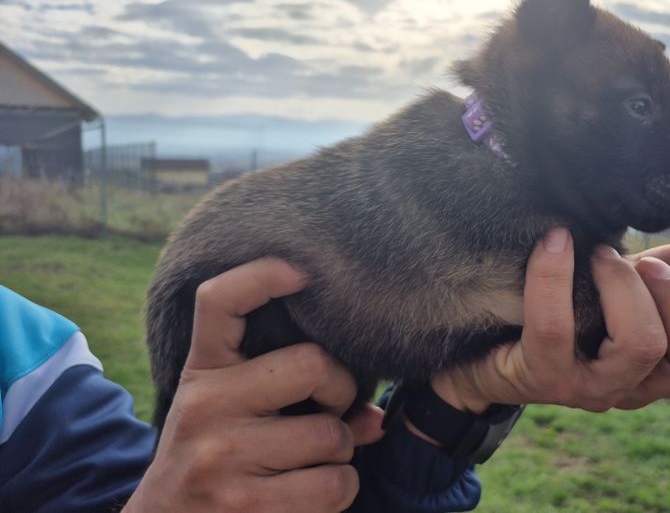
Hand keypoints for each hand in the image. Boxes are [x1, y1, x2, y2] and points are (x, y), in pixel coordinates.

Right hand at [125, 258, 383, 512]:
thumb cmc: (216, 461)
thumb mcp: (229, 414)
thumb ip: (293, 394)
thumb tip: (375, 415)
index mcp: (203, 372)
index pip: (219, 301)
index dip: (261, 275)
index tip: (301, 271)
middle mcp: (206, 405)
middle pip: (313, 364)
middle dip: (340, 390)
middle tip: (328, 411)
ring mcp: (222, 455)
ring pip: (334, 433)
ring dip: (341, 452)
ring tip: (311, 462)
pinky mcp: (246, 503)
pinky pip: (336, 483)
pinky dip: (340, 490)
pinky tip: (311, 495)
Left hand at [433, 229, 669, 412]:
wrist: (482, 350)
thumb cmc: (564, 313)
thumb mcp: (618, 292)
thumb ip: (661, 279)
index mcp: (661, 366)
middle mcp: (634, 387)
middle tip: (651, 266)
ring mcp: (589, 387)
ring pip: (640, 347)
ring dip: (627, 285)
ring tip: (603, 254)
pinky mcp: (540, 376)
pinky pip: (555, 328)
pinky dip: (556, 275)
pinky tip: (556, 240)